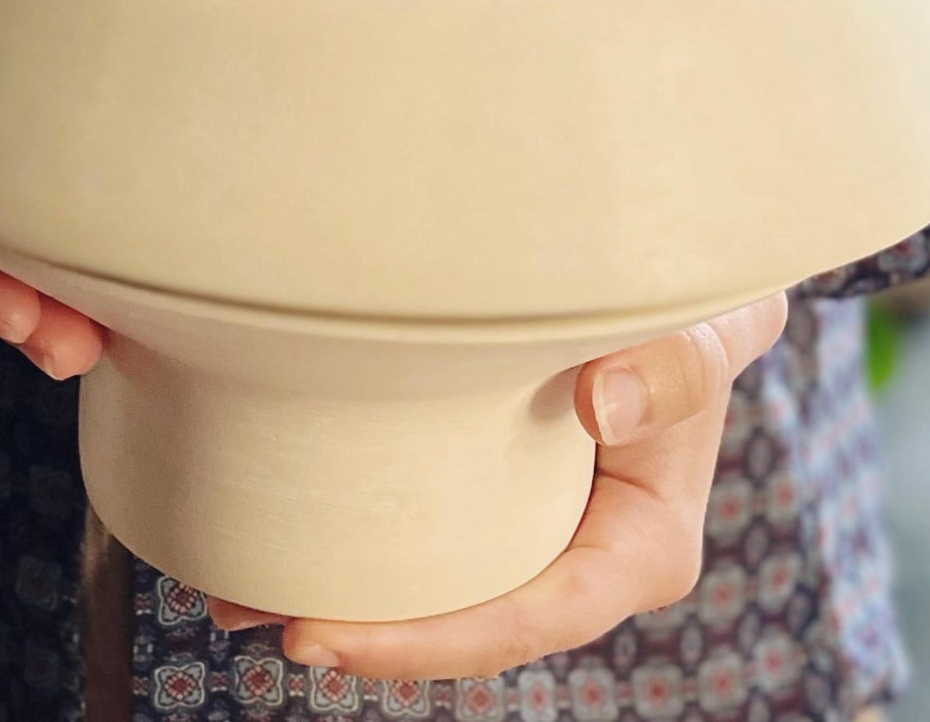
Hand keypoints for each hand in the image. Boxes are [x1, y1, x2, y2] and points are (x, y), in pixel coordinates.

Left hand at [206, 292, 788, 678]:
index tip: (324, 635)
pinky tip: (272, 518)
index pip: (526, 620)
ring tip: (228, 589)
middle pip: (460, 618)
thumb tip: (604, 404)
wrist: (679, 286)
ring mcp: (531, 527)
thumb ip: (676, 365)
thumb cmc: (696, 312)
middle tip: (245, 613)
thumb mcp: (702, 333)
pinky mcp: (494, 489)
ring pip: (429, 581)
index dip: (425, 642)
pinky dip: (353, 529)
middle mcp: (576, 556)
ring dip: (336, 587)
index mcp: (635, 550)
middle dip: (357, 630)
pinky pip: (423, 524)